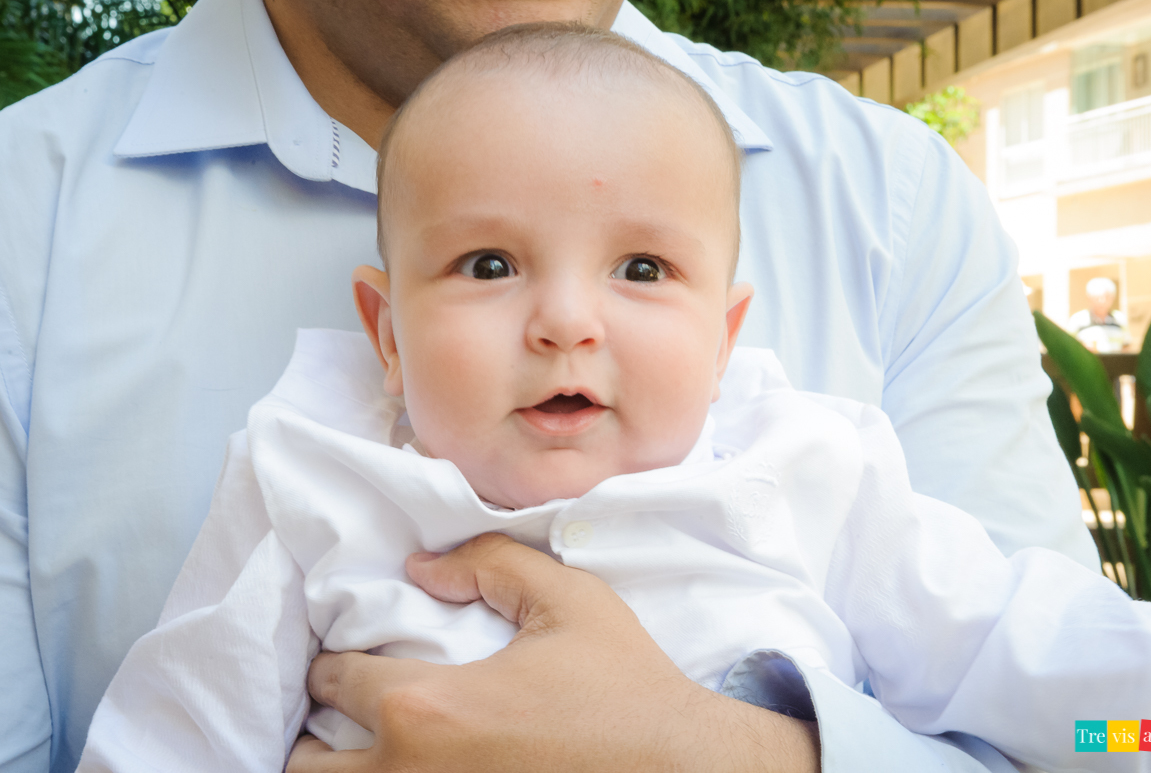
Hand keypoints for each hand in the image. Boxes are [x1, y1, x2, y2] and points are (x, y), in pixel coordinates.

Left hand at [287, 533, 819, 771]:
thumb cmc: (623, 687)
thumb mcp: (567, 601)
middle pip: (308, 765)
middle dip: (318, 732)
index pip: (335, 680)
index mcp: (426, 708)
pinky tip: (418, 765)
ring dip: (342, 770)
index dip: (332, 660)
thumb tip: (424, 567)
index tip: (351, 655)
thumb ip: (489, 563)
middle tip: (344, 712)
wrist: (679, 766)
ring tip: (374, 747)